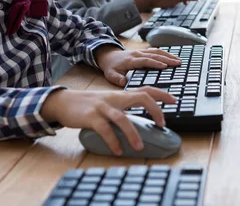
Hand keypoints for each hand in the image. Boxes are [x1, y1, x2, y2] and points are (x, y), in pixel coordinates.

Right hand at [40, 86, 176, 155]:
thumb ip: (123, 107)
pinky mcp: (91, 118)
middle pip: (140, 97)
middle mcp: (114, 99)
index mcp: (120, 95)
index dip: (161, 94)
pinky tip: (118, 150)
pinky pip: (105, 130)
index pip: (145, 90)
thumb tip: (140, 121)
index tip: (174, 101)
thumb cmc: (89, 104)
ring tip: (139, 147)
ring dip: (133, 134)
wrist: (64, 102)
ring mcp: (103, 108)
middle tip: (162, 124)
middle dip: (155, 110)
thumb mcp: (109, 102)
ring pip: (123, 118)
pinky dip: (113, 141)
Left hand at [95, 46, 181, 86]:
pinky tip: (173, 57)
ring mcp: (141, 51)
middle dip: (167, 59)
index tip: (164, 66)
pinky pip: (156, 51)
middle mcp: (137, 54)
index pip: (145, 61)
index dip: (155, 63)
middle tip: (177, 63)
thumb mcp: (110, 75)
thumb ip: (117, 79)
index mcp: (130, 60)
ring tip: (178, 60)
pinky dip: (165, 53)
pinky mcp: (144, 51)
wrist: (108, 56)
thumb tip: (123, 82)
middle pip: (154, 55)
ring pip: (156, 52)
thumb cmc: (111, 67)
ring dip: (168, 55)